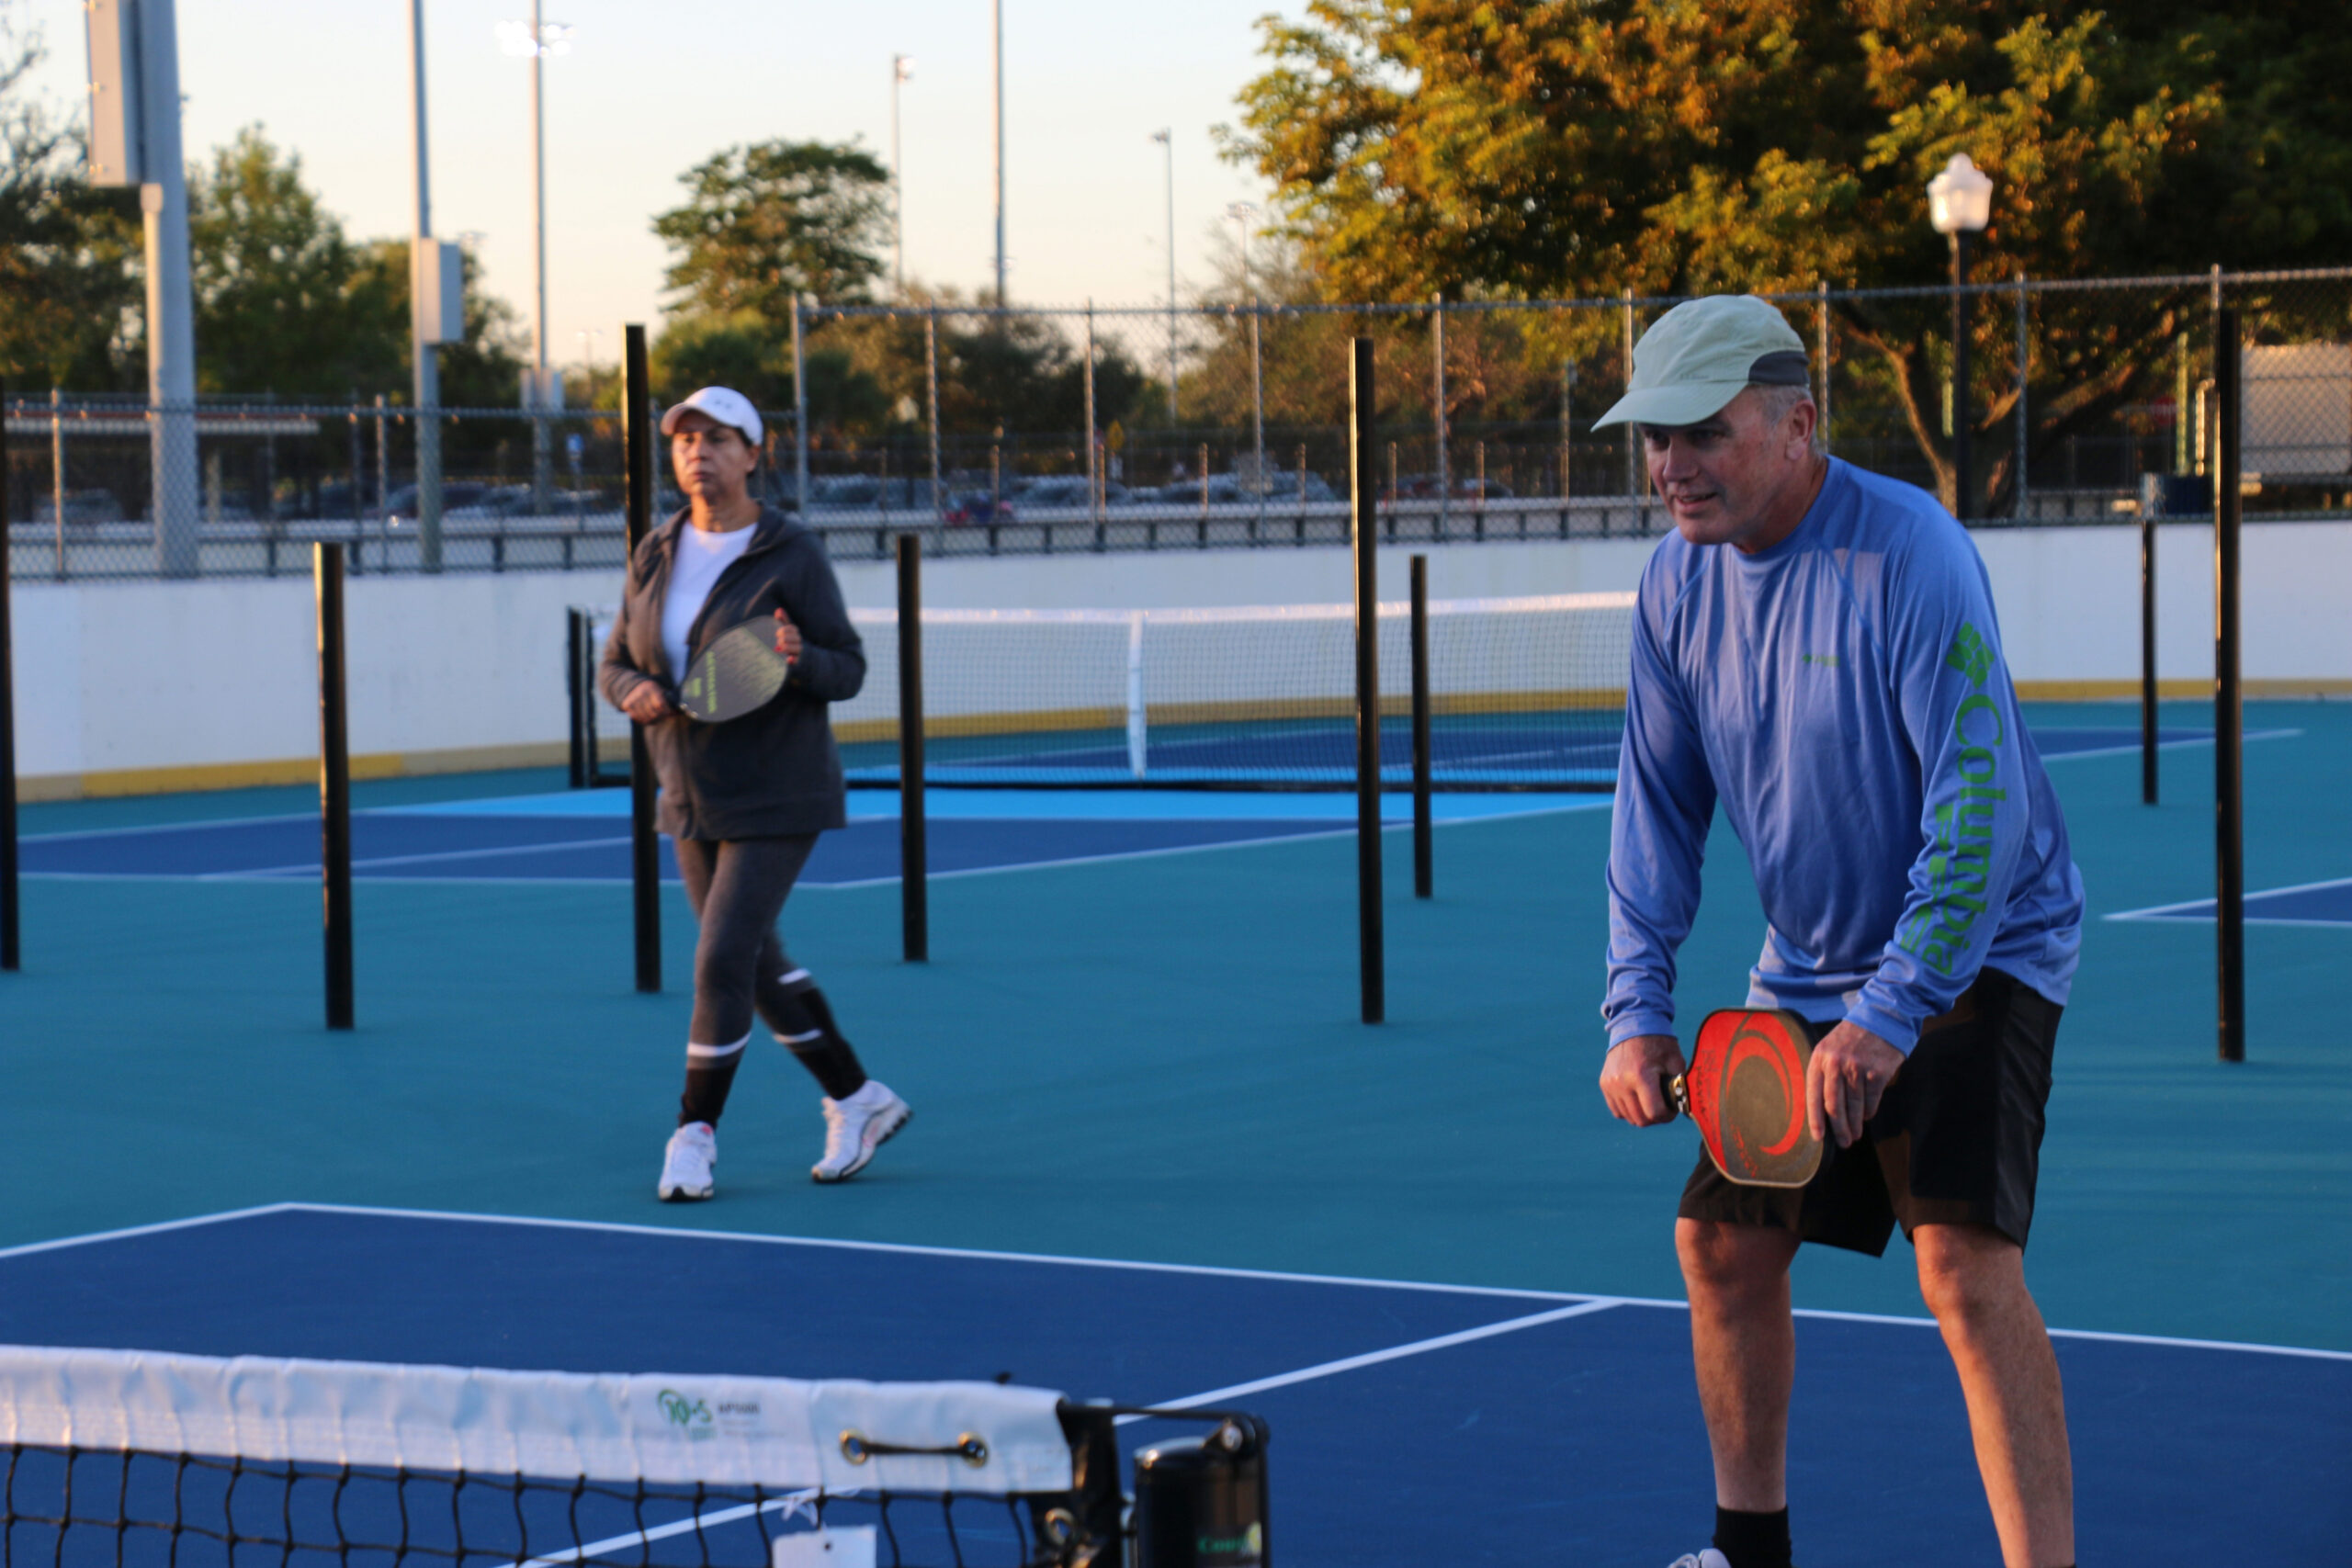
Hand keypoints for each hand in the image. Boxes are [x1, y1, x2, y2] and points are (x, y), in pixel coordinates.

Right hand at [619, 681, 672, 723]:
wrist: (632, 685)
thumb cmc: (652, 690)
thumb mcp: (661, 691)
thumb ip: (670, 701)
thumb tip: (679, 712)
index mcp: (651, 688)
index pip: (660, 704)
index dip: (666, 711)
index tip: (669, 713)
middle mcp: (641, 693)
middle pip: (653, 713)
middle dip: (661, 717)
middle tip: (663, 717)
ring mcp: (633, 699)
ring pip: (646, 718)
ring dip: (653, 721)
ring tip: (656, 718)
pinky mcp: (626, 705)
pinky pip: (637, 719)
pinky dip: (643, 720)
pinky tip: (647, 716)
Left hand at [772, 607, 801, 663]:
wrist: (803, 659)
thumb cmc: (791, 643)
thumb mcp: (787, 632)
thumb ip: (783, 621)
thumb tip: (779, 610)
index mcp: (796, 635)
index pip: (793, 629)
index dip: (785, 630)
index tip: (777, 633)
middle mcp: (799, 643)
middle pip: (796, 638)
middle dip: (785, 638)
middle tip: (778, 641)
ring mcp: (800, 653)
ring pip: (798, 648)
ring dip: (788, 647)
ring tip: (777, 648)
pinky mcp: (799, 662)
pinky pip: (798, 661)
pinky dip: (793, 660)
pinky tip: (788, 659)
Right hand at [1600, 1034, 1685, 1126]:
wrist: (1634, 1024)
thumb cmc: (1659, 1044)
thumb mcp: (1675, 1062)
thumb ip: (1680, 1087)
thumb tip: (1684, 1109)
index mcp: (1641, 1075)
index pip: (1655, 1113)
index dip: (1668, 1115)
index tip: (1672, 1107)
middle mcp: (1622, 1081)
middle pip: (1641, 1120)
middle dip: (1656, 1117)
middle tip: (1663, 1105)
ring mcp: (1610, 1084)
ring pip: (1629, 1117)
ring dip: (1643, 1114)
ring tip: (1651, 1100)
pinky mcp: (1605, 1084)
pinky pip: (1617, 1110)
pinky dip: (1629, 1110)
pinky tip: (1638, 1098)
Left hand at [1805, 1021, 1905, 1147]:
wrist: (1881, 1019)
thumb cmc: (1851, 1038)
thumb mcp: (1829, 1048)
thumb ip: (1824, 1073)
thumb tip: (1822, 1108)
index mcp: (1819, 1058)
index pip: (1814, 1095)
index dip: (1815, 1119)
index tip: (1819, 1137)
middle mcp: (1836, 1064)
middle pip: (1834, 1105)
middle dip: (1838, 1128)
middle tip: (1843, 1143)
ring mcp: (1857, 1068)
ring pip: (1854, 1105)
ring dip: (1854, 1124)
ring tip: (1854, 1136)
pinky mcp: (1877, 1072)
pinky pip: (1871, 1100)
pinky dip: (1869, 1112)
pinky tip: (1866, 1117)